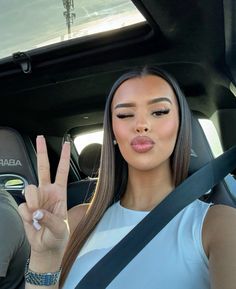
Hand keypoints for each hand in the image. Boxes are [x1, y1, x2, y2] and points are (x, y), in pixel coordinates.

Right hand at [19, 136, 70, 256]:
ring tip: (37, 215)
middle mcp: (47, 192)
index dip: (64, 157)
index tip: (66, 143)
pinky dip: (26, 215)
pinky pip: (22, 206)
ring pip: (29, 188)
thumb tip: (37, 211)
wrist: (46, 247)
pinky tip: (32, 221)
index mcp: (60, 192)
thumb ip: (50, 219)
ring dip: (32, 202)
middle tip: (40, 138)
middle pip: (43, 168)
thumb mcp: (61, 229)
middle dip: (41, 152)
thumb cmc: (58, 236)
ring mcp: (35, 199)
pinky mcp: (25, 208)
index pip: (62, 171)